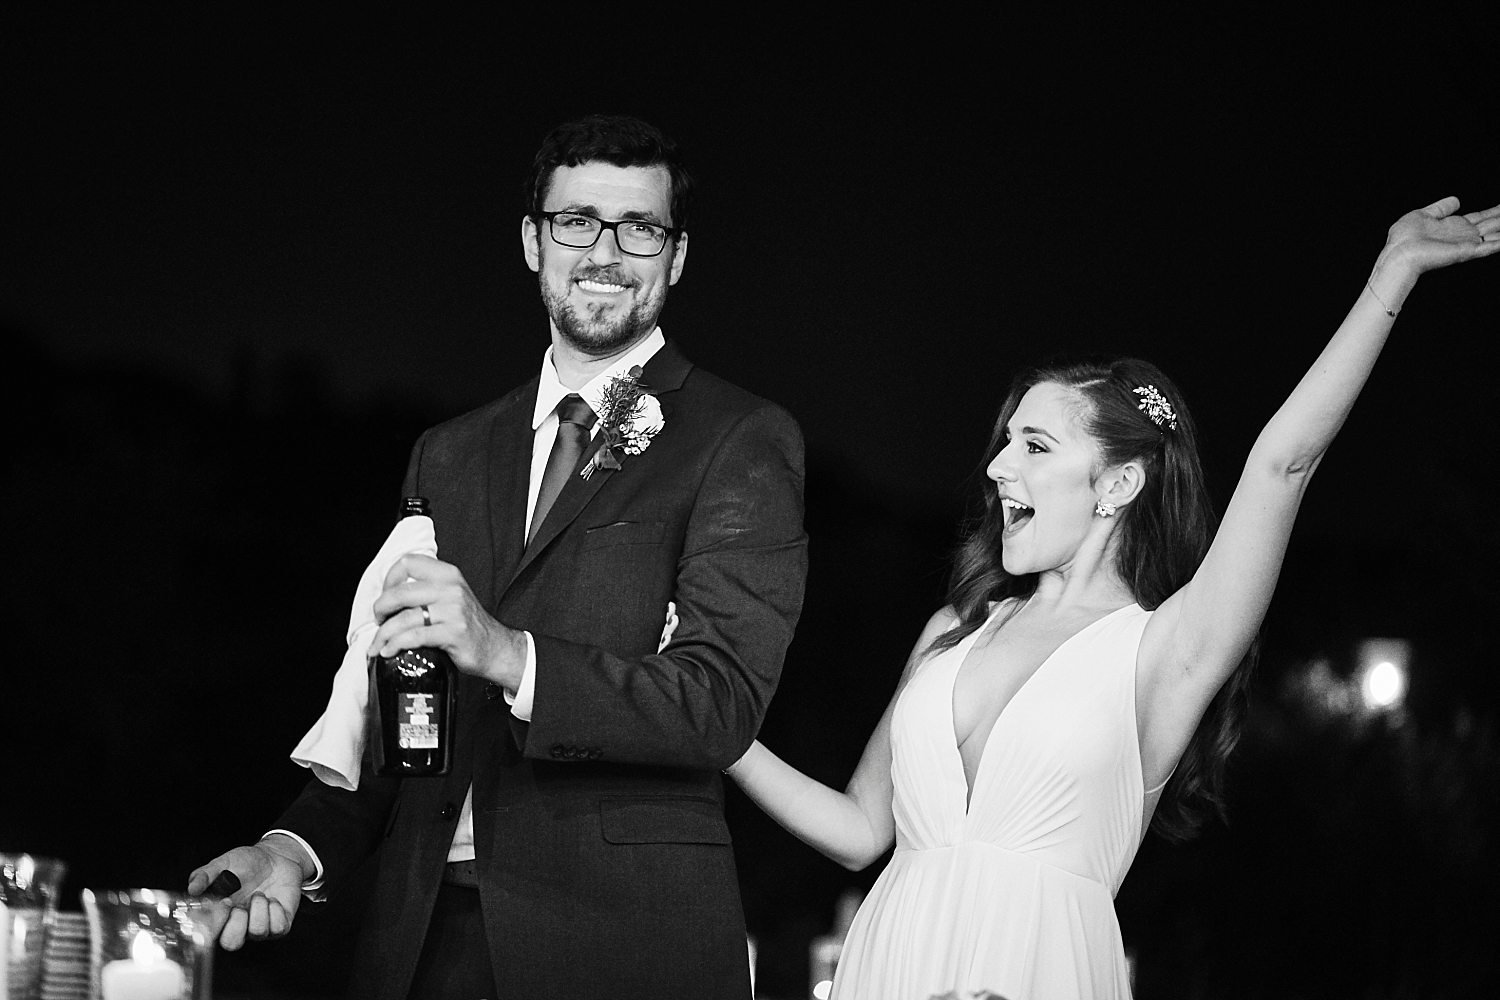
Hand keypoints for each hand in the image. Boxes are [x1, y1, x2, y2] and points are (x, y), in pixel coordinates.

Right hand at [187, 839, 306, 950]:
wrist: (278, 857)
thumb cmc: (248, 862)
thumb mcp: (223, 863)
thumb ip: (205, 875)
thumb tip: (192, 889)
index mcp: (220, 915)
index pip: (210, 933)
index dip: (215, 922)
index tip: (223, 902)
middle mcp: (239, 925)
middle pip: (231, 943)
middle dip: (236, 924)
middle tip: (240, 905)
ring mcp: (260, 927)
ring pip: (257, 932)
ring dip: (259, 908)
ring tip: (259, 894)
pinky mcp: (281, 925)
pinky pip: (279, 928)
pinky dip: (276, 911)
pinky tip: (274, 899)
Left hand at [367, 552, 527, 690]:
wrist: (494, 648)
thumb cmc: (467, 624)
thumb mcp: (451, 596)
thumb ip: (426, 589)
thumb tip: (388, 595)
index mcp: (448, 574)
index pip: (408, 562)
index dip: (389, 579)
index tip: (385, 596)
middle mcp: (451, 589)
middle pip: (400, 592)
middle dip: (381, 609)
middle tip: (378, 620)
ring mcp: (453, 611)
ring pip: (404, 618)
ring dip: (384, 633)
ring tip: (378, 644)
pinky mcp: (453, 634)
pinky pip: (414, 637)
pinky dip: (396, 645)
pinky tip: (389, 651)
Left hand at [1380, 196, 1499, 274]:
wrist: (1399, 253)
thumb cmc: (1404, 238)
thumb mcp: (1423, 215)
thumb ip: (1441, 208)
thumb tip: (1457, 200)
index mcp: (1453, 226)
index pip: (1480, 217)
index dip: (1494, 211)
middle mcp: (1463, 235)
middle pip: (1492, 224)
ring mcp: (1466, 243)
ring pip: (1495, 234)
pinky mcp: (1466, 251)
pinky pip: (1490, 246)